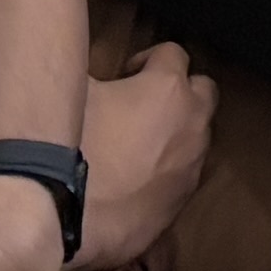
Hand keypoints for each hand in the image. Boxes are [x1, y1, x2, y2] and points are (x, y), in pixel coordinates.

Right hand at [75, 43, 213, 270]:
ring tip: (138, 144)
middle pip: (204, 90)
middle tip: (143, 104)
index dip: (148, 58)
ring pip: (198, 136)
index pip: (173, 52)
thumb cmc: (72, 144)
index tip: (124, 76)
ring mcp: (191, 167)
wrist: (67, 218)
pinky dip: (167, 170)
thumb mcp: (73, 90)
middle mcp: (192, 124)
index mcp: (168, 88)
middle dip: (180, 91)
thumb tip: (89, 68)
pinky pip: (183, 175)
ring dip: (176, 132)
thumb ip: (89, 71)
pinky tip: (134, 180)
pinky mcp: (181, 203)